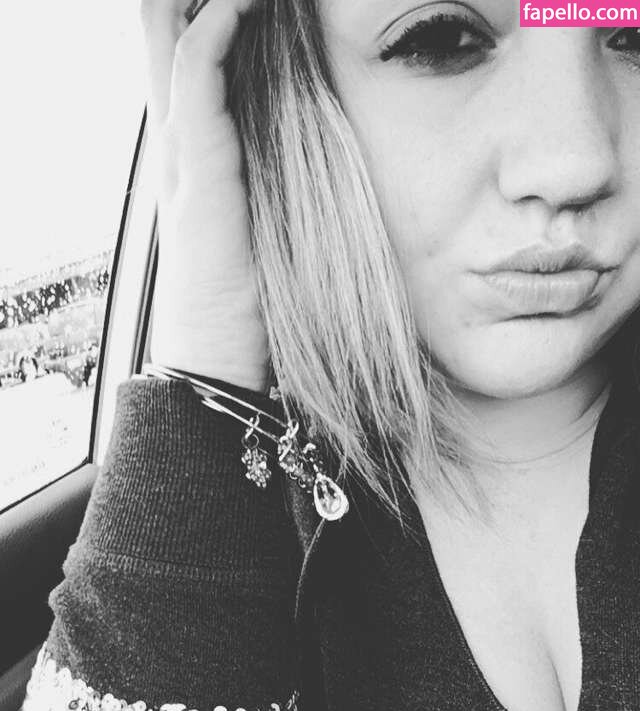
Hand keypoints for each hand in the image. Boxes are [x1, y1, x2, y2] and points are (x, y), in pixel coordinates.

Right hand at [141, 0, 269, 391]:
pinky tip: (241, 3)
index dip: (204, 20)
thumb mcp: (255, 235)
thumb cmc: (240, 304)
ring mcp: (179, 154)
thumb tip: (295, 174)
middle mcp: (175, 148)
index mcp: (190, 161)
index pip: (183, 68)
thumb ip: (261, 194)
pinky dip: (216, 29)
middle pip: (162, 42)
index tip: (244, 1)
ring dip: (208, 0)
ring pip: (171, 41)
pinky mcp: (197, 166)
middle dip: (190, 1)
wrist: (214, 354)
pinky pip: (196, 74)